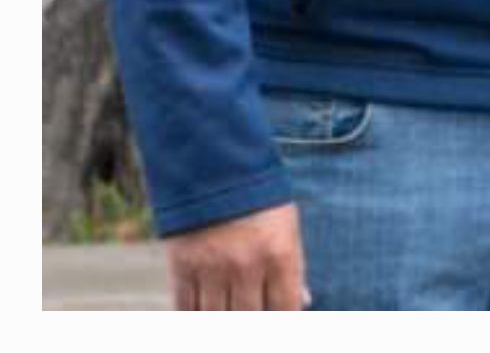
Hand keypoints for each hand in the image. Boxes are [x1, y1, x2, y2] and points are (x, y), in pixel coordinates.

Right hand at [166, 202, 306, 311]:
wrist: (214, 166)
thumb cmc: (259, 200)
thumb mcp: (287, 226)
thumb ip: (293, 267)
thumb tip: (303, 302)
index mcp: (280, 253)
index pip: (285, 310)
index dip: (282, 325)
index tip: (278, 323)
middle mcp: (247, 265)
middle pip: (249, 321)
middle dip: (252, 325)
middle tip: (251, 313)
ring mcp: (213, 269)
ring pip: (217, 320)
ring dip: (223, 323)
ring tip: (231, 313)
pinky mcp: (183, 269)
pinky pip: (186, 311)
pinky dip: (194, 319)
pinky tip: (204, 314)